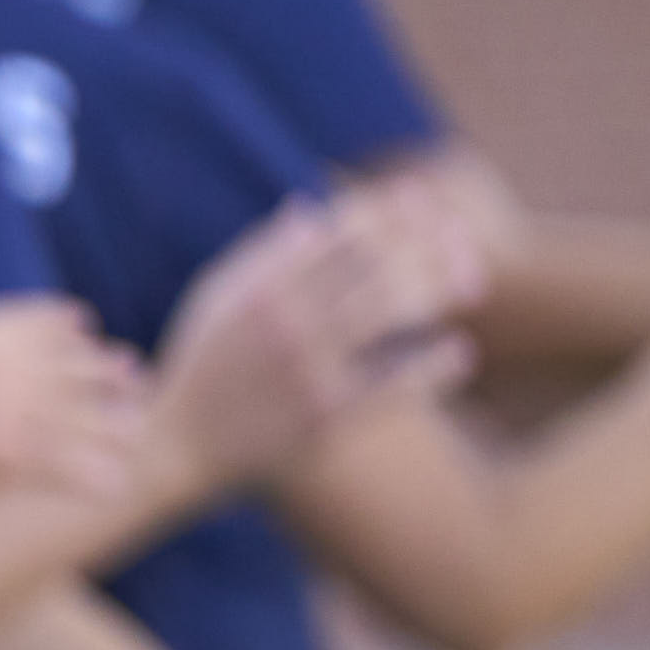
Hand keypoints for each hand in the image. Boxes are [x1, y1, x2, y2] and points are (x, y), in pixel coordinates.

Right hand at [0, 256, 148, 501]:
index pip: (47, 320)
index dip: (71, 329)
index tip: (87, 336)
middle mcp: (7, 366)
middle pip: (81, 365)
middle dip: (108, 373)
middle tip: (134, 381)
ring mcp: (12, 411)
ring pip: (87, 417)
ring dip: (114, 427)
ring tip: (134, 437)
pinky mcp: (9, 457)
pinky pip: (69, 468)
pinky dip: (95, 478)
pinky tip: (112, 488)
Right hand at [147, 196, 470, 496]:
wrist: (176, 446)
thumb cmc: (199, 367)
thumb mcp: (215, 298)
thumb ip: (260, 253)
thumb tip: (310, 210)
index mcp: (261, 285)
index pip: (344, 230)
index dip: (392, 211)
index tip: (424, 203)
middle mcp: (286, 321)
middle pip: (378, 262)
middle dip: (430, 244)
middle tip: (465, 243)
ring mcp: (308, 368)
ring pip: (393, 310)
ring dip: (441, 290)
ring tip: (473, 285)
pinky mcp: (325, 417)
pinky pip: (394, 384)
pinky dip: (434, 366)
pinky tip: (461, 352)